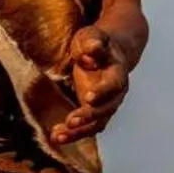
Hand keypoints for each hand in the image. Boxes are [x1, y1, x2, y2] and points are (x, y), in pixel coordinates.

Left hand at [49, 25, 129, 145]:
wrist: (105, 53)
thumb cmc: (96, 43)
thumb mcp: (92, 36)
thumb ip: (93, 41)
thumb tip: (92, 49)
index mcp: (117, 72)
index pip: (114, 85)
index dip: (102, 92)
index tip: (87, 98)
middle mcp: (116, 93)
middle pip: (107, 109)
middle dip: (89, 116)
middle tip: (71, 121)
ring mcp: (106, 105)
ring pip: (97, 123)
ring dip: (79, 132)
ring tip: (59, 136)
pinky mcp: (94, 113)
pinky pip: (87, 127)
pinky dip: (73, 133)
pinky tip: (56, 136)